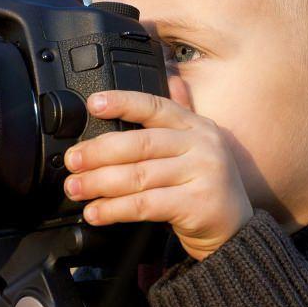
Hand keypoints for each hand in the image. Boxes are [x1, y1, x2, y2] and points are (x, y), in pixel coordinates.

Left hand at [62, 76, 253, 260]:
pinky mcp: (197, 205)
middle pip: (140, 144)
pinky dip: (114, 209)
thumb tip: (170, 75)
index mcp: (196, 126)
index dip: (123, 102)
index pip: (155, 106)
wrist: (235, 231)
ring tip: (76, 188)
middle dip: (99, 152)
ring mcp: (202, 175)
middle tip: (72, 160)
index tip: (93, 104)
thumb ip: (181, 113)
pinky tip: (96, 213)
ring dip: (99, 183)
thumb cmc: (205, 187)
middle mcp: (202, 145)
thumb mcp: (198, 145)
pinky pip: (145, 205)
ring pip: (139, 176)